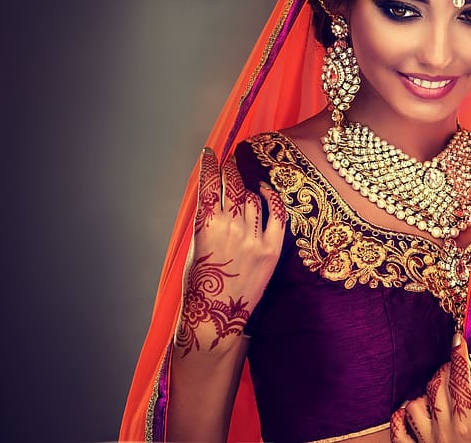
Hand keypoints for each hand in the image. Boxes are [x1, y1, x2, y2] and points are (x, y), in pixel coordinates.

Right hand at [174, 147, 285, 357]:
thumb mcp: (194, 245)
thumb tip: (216, 193)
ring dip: (246, 185)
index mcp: (206, 226)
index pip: (210, 183)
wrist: (216, 318)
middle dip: (229, 168)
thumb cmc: (199, 283)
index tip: (210, 153)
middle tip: (228, 161)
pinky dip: (271, 198)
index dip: (210, 164)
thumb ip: (206, 219)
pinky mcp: (271, 250)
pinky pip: (276, 214)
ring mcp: (254, 238)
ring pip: (252, 197)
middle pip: (233, 185)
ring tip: (242, 179)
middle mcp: (231, 228)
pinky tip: (265, 190)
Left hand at [390, 334, 470, 442]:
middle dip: (444, 372)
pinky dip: (402, 417)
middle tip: (452, 372)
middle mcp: (445, 429)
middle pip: (435, 385)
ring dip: (423, 395)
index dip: (458, 355)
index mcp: (468, 421)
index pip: (460, 378)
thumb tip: (469, 371)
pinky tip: (411, 412)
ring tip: (436, 398)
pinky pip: (399, 429)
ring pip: (414, 403)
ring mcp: (427, 441)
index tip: (456, 339)